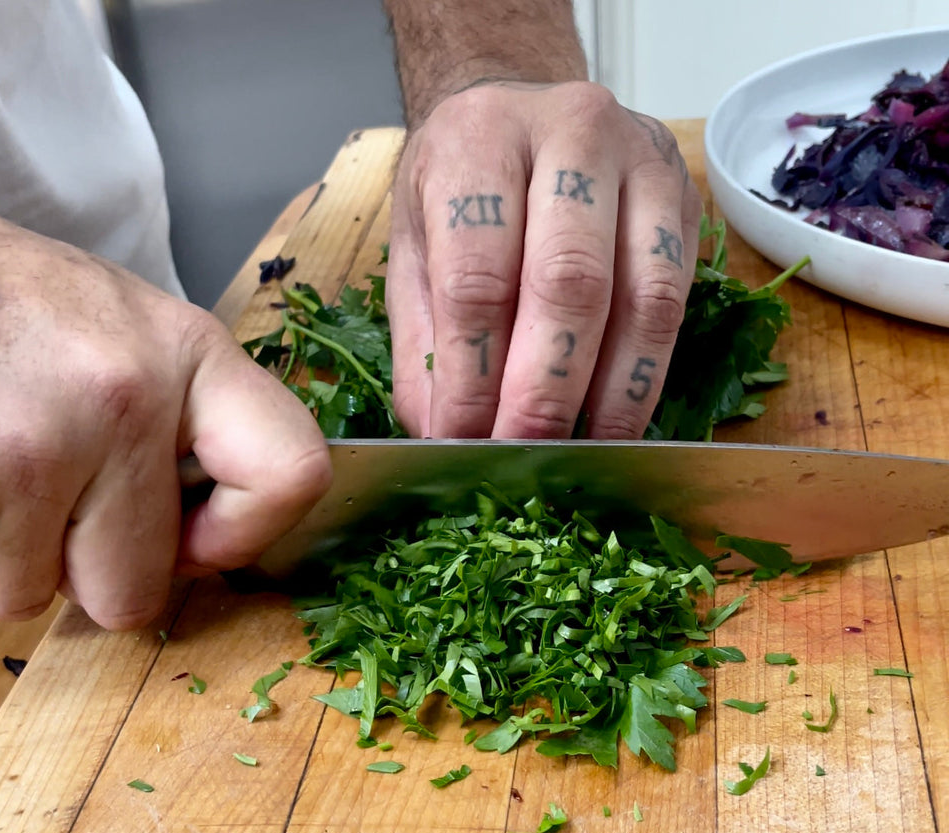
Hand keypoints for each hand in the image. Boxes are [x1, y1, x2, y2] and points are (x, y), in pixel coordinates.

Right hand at [0, 216, 330, 628]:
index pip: (292, 476)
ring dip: (16, 556)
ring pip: (34, 595)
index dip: (242, 535)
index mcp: (193, 354)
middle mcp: (128, 396)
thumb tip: (210, 541)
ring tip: (7, 471)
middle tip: (63, 502)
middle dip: (92, 568)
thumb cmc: (32, 311)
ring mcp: (37, 441)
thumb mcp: (142, 336)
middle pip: (137, 590)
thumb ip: (195, 427)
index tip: (194, 534)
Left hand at [386, 80, 701, 438]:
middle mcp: (572, 133)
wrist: (522, 108)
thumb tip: (441, 432)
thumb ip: (422, 339)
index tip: (460, 440)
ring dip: (613, 393)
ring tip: (581, 453)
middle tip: (522, 456)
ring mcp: (643, 161)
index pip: (477, 276)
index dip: (471, 374)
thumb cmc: (461, 184)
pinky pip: (678, 301)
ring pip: (644, 296)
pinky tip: (618, 415)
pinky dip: (648, 371)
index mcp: (479, 139)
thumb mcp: (414, 247)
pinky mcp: (685, 199)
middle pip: (570, 283)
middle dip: (545, 391)